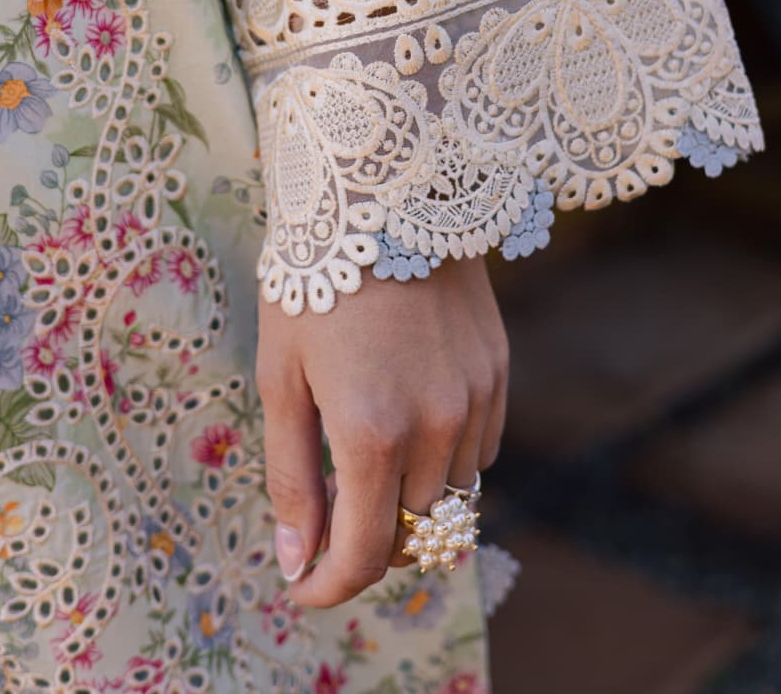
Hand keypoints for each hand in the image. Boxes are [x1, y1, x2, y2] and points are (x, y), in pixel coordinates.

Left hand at [255, 254, 508, 607]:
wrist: (387, 193)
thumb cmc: (317, 280)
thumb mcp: (282, 376)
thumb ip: (292, 474)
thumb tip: (298, 558)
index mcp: (373, 432)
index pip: (365, 555)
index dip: (330, 586)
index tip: (303, 586)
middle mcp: (437, 427)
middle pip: (412, 537)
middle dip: (366, 546)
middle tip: (326, 517)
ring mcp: (476, 401)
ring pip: (450, 501)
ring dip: (408, 508)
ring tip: (364, 470)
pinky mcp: (498, 374)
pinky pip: (478, 453)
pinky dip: (442, 465)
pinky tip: (407, 428)